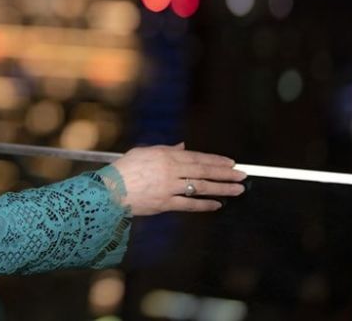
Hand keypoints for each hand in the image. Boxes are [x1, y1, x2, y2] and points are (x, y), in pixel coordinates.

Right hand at [109, 143, 245, 215]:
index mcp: (165, 155)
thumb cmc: (123, 169)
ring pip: (201, 187)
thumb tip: (183, 147)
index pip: (197, 157)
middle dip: (225, 173)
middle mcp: (169, 170)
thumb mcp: (143, 152)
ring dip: (222, 188)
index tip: (231, 163)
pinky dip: (204, 204)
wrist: (108, 191)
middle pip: (203, 171)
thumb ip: (165, 149)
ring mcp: (168, 188)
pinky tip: (217, 204)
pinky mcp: (165, 203)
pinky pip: (189, 204)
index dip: (216, 160)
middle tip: (242, 175)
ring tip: (238, 190)